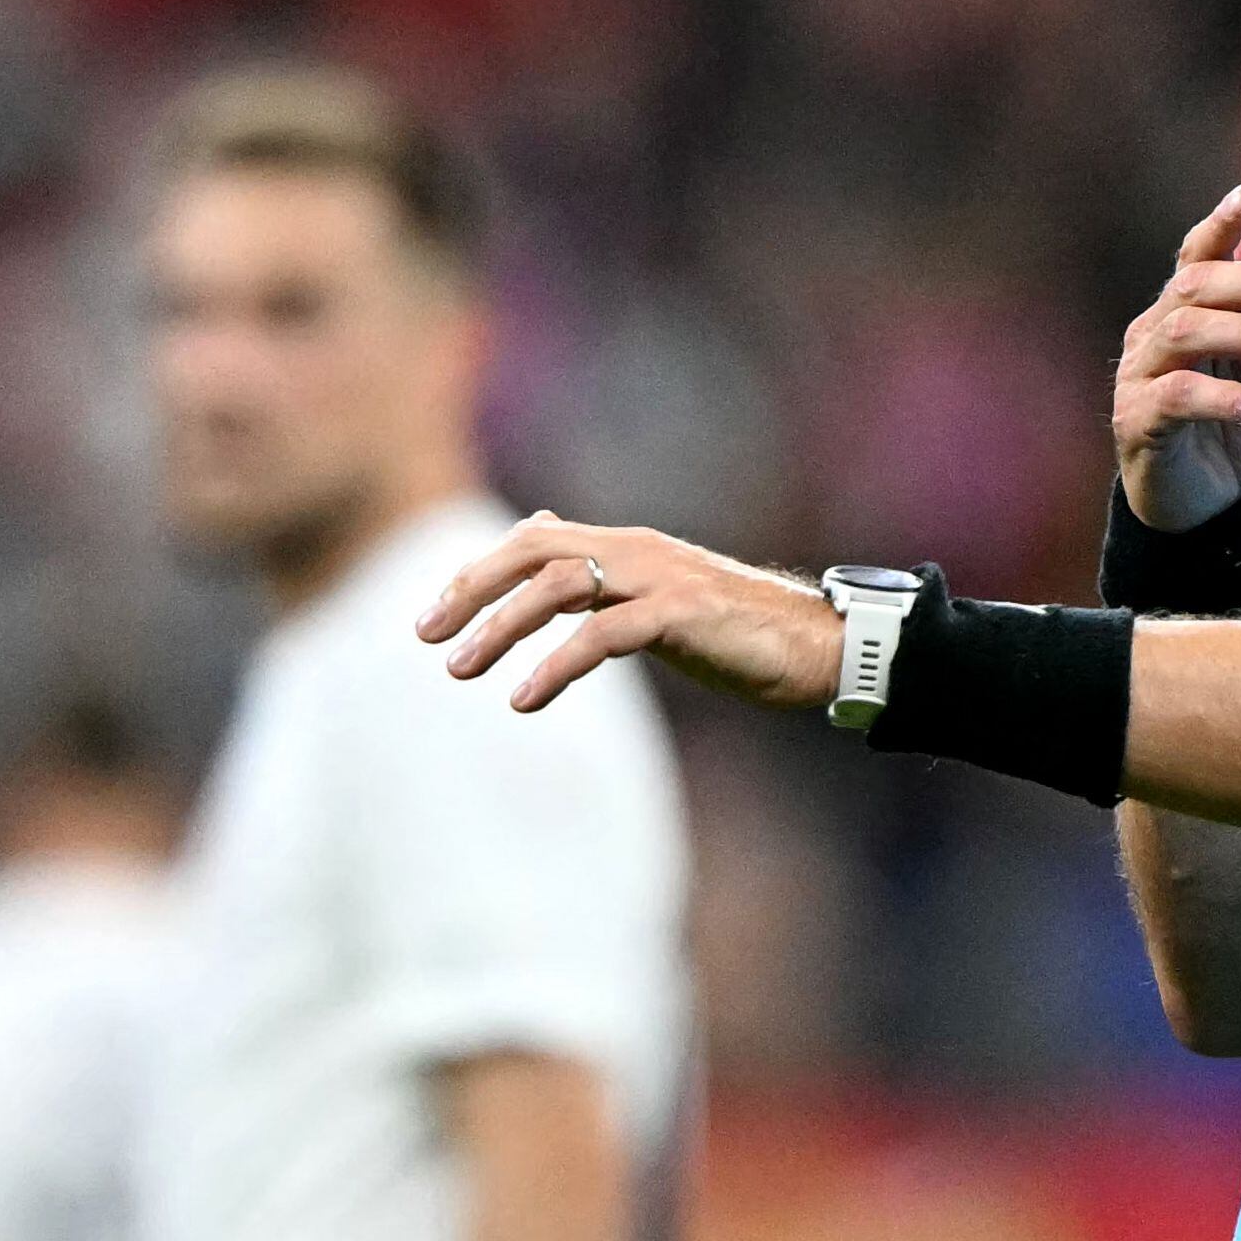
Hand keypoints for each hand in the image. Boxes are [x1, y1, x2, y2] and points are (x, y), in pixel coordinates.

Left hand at [419, 513, 837, 715]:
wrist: (815, 645)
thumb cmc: (734, 630)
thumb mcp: (654, 597)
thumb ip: (599, 574)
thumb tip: (544, 544)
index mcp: (623, 546)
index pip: (530, 542)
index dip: (475, 574)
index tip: (431, 618)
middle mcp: (634, 550)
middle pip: (531, 549)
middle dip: (471, 589)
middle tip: (425, 636)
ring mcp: (658, 577)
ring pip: (557, 584)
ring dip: (500, 627)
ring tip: (461, 670)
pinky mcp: (681, 613)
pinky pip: (602, 634)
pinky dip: (556, 664)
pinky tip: (524, 698)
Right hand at [1114, 184, 1240, 532]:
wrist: (1202, 504)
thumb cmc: (1230, 424)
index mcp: (1179, 312)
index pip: (1195, 257)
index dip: (1219, 226)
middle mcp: (1150, 336)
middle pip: (1194, 287)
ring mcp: (1138, 378)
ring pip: (1185, 333)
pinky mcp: (1137, 422)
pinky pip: (1181, 396)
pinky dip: (1232, 400)